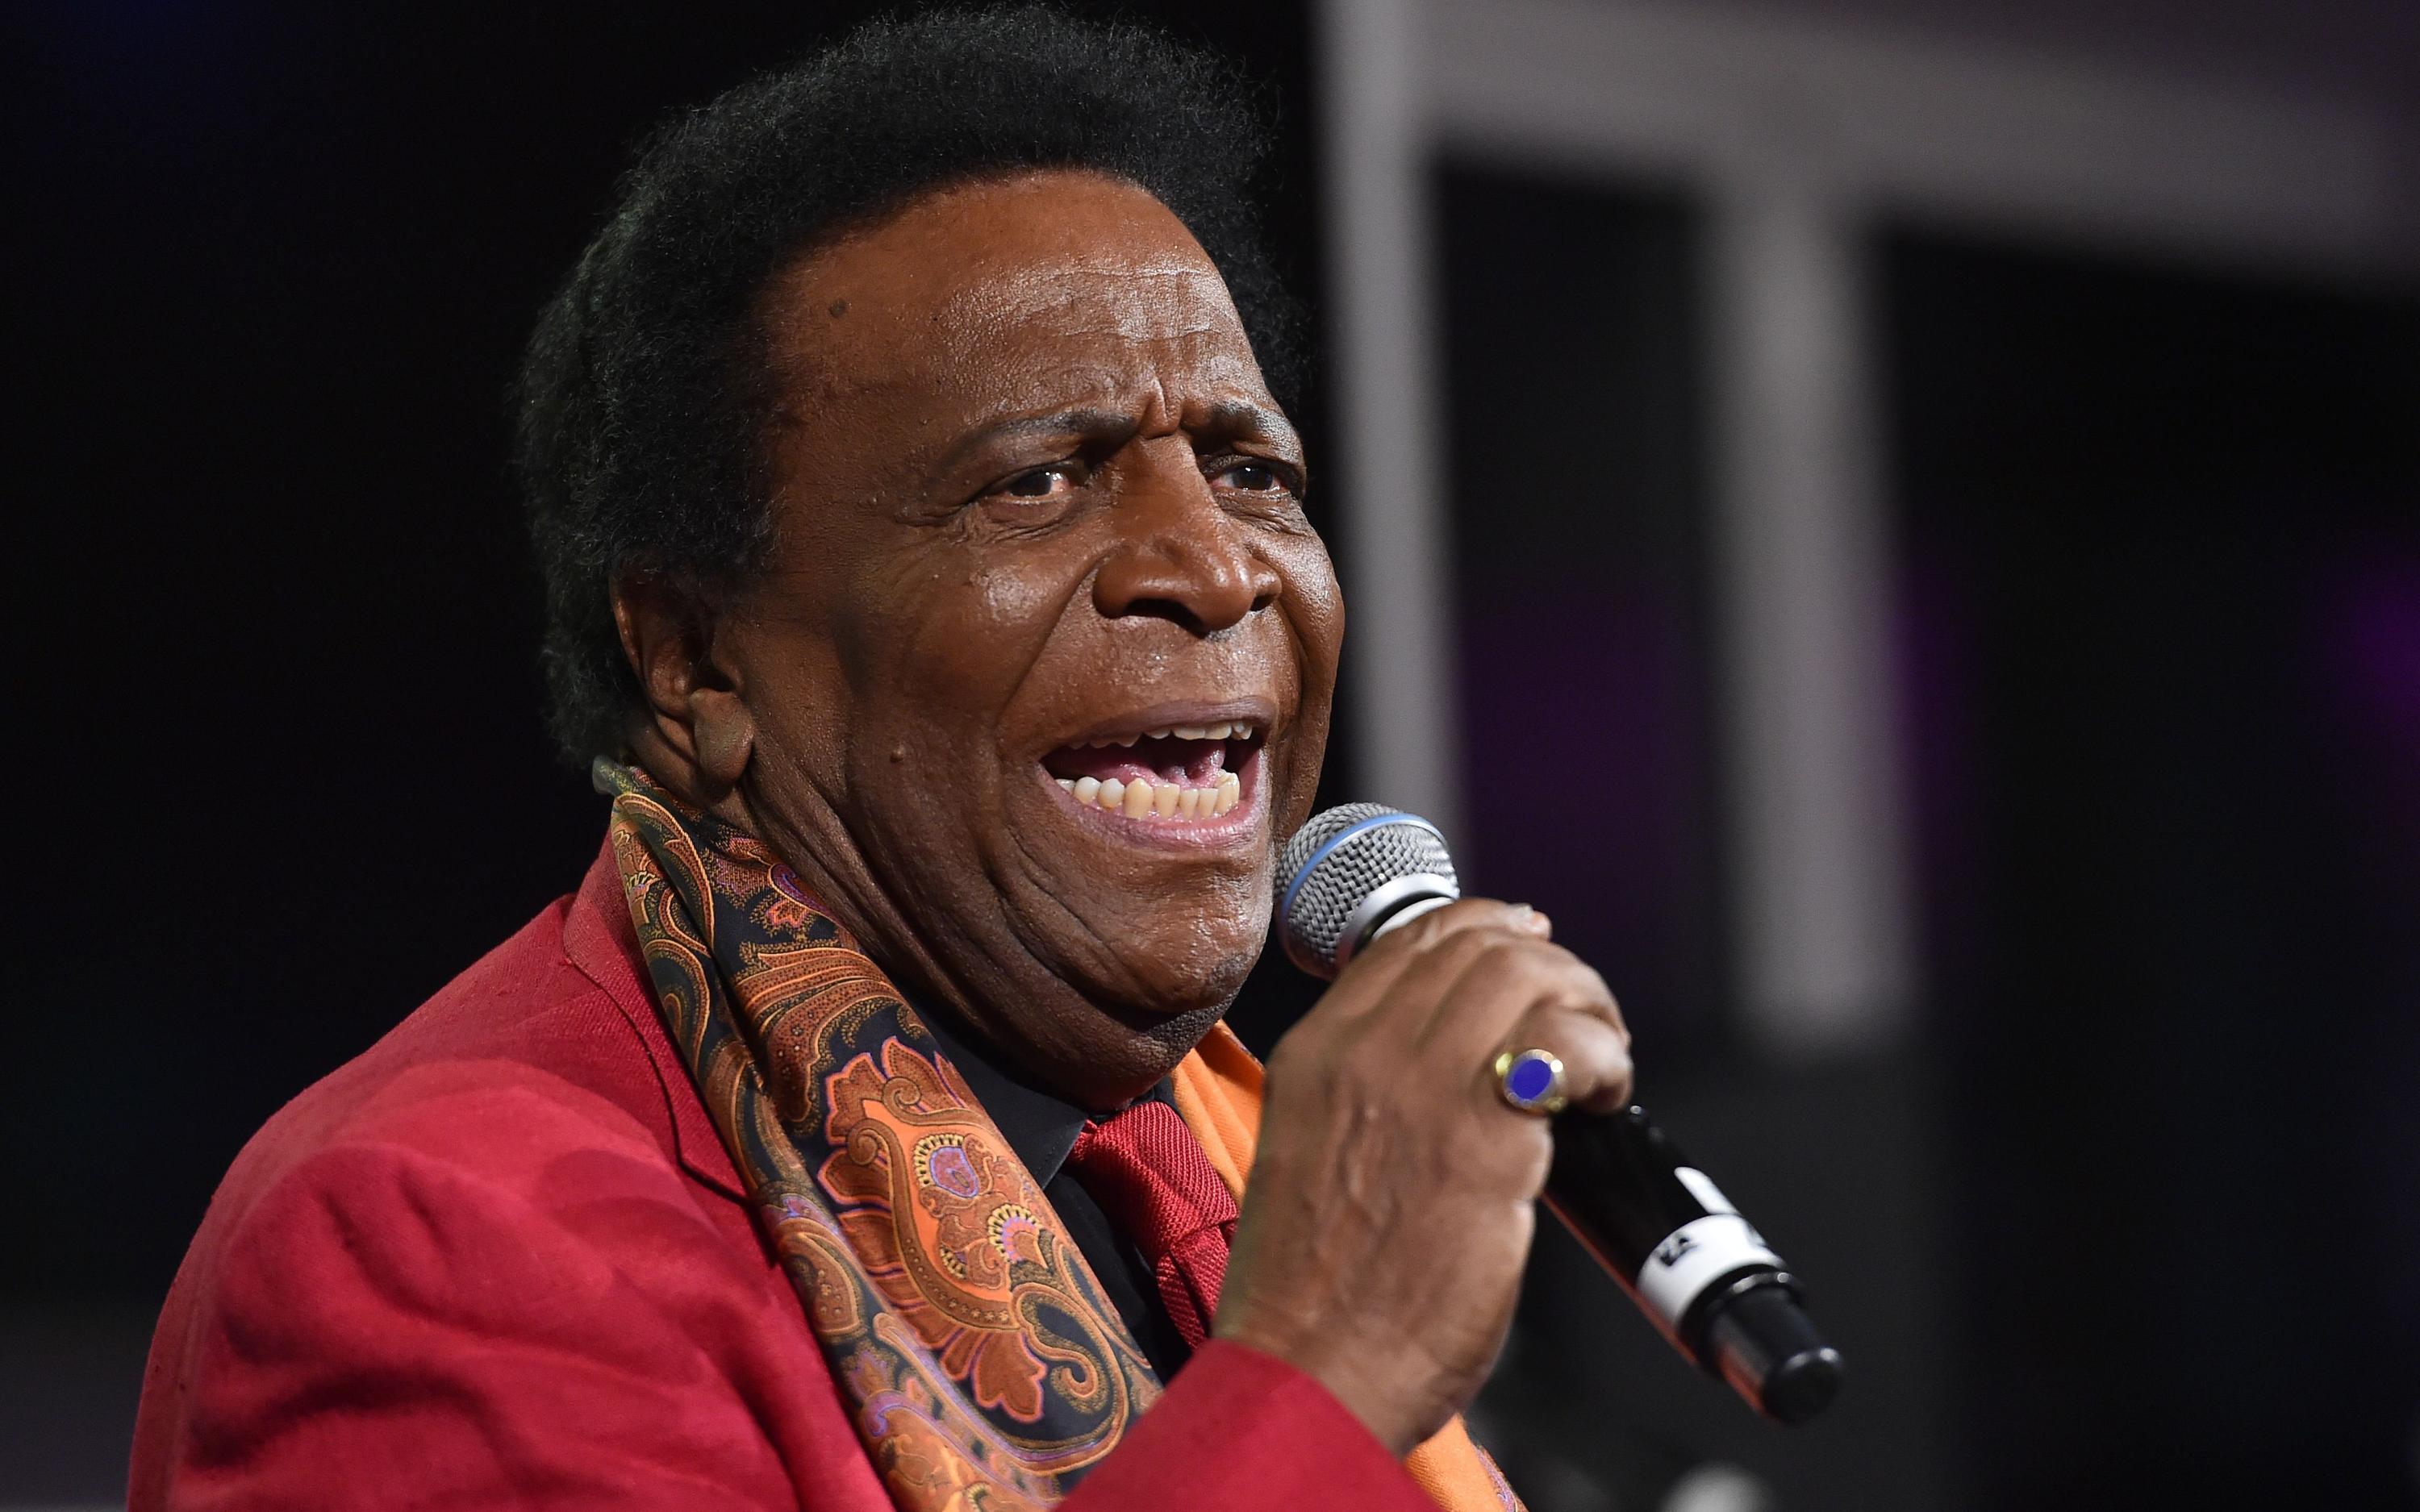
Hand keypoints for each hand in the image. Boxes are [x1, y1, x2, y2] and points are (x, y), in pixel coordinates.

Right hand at [1214, 899, 1632, 1454]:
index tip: (1532, 944)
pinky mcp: (1484, 1142)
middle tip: (1583, 1020)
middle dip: (1553, 967)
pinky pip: (1566, 1046)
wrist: (1311, 1368)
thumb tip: (1451, 1062)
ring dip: (1586, 1006)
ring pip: (1528, 976)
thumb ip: (1368, 1094)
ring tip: (1600, 1063)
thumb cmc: (1318, 1290)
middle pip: (1481, 946)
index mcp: (1317, 1052)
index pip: (1414, 940)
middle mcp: (1365, 1053)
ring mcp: (1423, 1090)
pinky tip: (1603, 1097)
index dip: (1489, 927)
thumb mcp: (1313, 1151)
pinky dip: (1602, 1058)